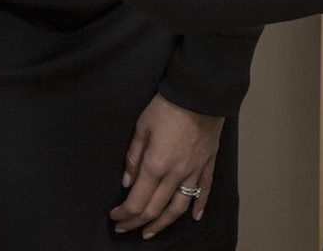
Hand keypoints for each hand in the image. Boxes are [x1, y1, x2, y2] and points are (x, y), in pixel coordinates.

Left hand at [110, 93, 223, 236]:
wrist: (200, 91)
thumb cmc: (168, 106)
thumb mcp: (142, 126)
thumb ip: (133, 157)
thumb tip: (128, 182)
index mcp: (155, 165)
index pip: (136, 202)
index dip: (123, 214)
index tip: (114, 216)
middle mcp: (175, 174)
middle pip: (155, 209)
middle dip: (137, 222)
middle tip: (125, 228)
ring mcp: (194, 170)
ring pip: (179, 207)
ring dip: (163, 223)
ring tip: (151, 232)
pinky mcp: (208, 163)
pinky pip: (205, 190)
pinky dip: (200, 206)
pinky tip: (194, 218)